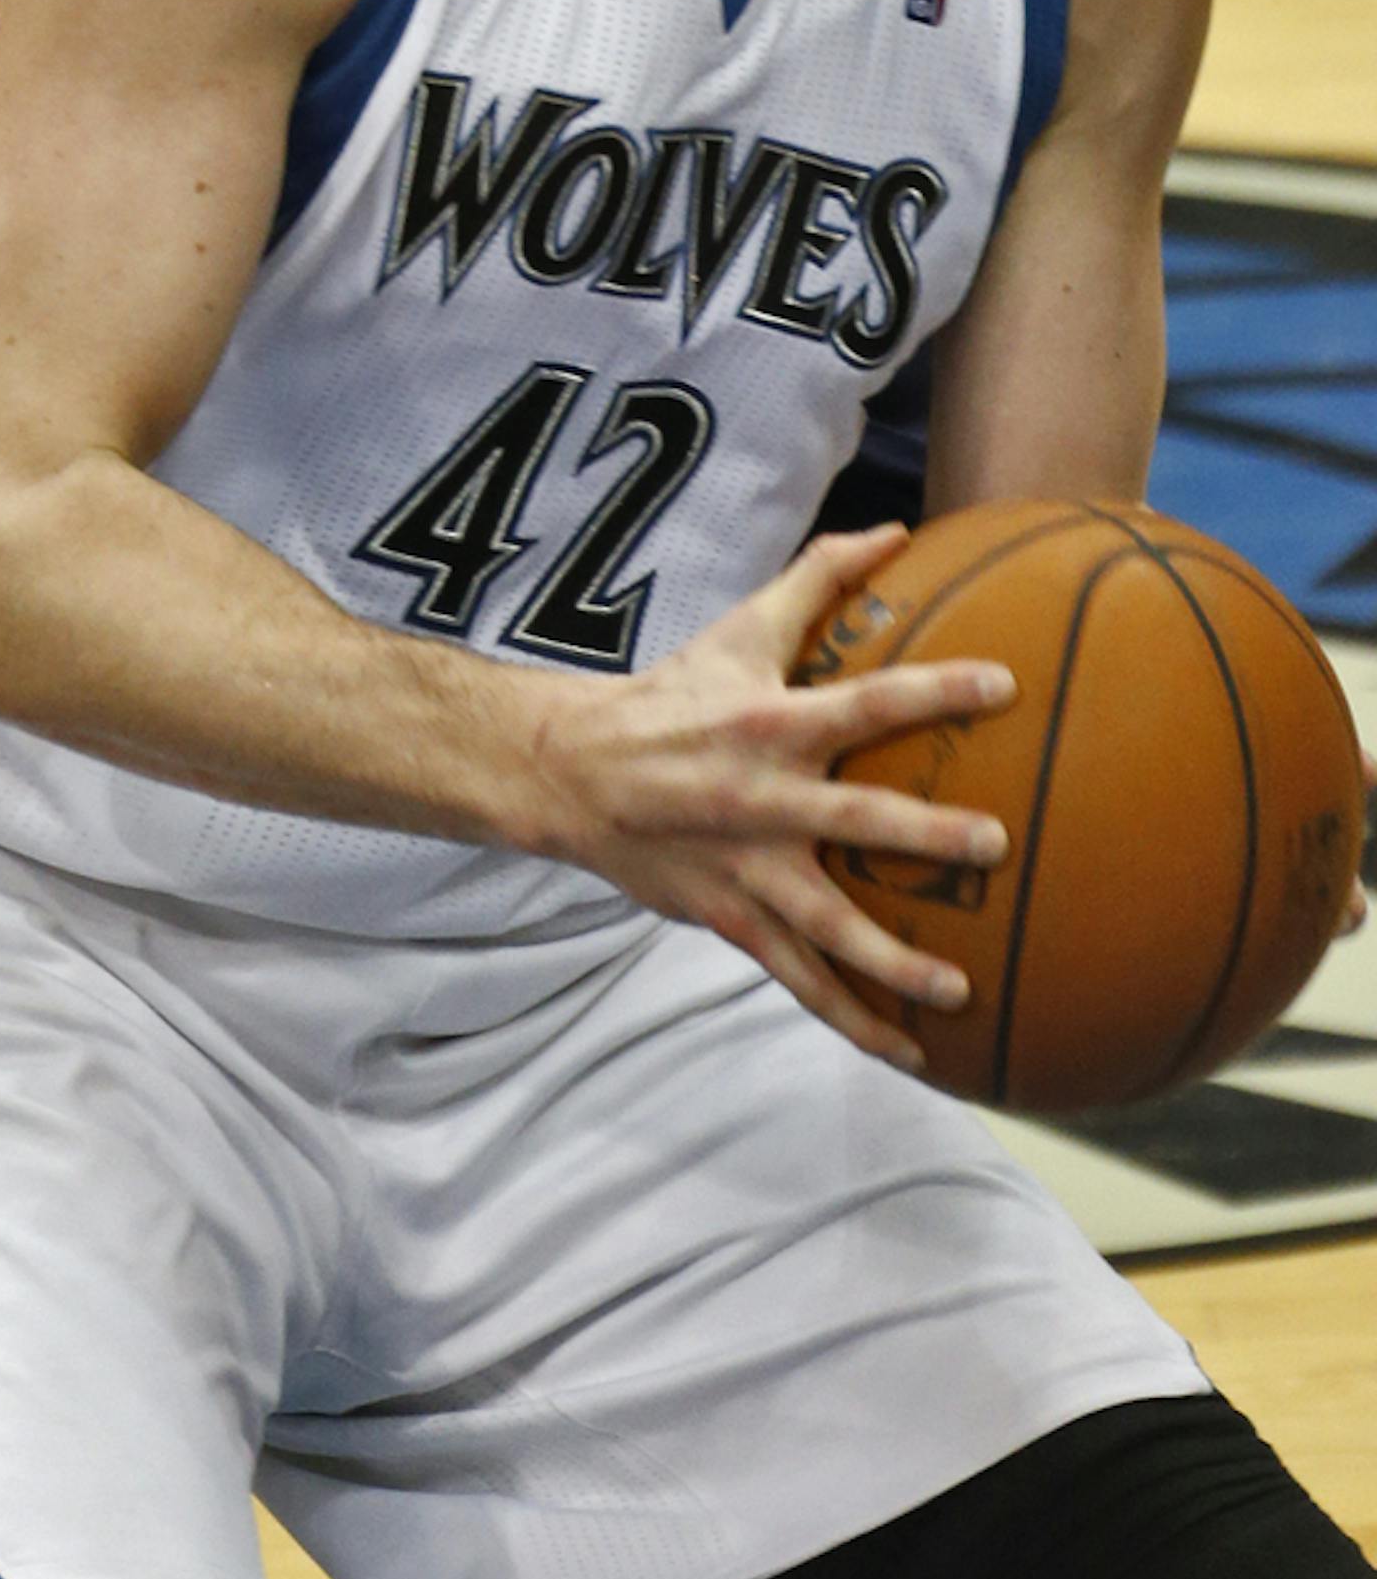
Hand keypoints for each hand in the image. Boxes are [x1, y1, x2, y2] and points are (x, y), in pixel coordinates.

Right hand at [524, 527, 1013, 1069]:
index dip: (934, 689)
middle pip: (856, 820)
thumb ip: (819, 577)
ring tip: (961, 990)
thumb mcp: (742, 629)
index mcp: (773, 723)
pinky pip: (800, 978)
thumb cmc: (673, 695)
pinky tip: (908, 1049)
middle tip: (995, 844)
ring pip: (829, 925)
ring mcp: (748, 869)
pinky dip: (852, 1017)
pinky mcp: (733, 920)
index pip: (867, 701)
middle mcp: (764, 799)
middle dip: (926, 834)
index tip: (1004, 683)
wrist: (573, 774)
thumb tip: (896, 530)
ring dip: (894, 961)